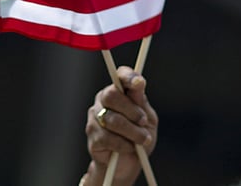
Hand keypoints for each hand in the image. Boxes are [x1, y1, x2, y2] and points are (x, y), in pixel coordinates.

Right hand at [82, 66, 157, 185]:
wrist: (128, 164)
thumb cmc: (139, 137)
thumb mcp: (147, 119)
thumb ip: (141, 102)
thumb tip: (138, 83)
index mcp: (119, 91)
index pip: (120, 76)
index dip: (128, 76)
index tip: (139, 83)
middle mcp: (103, 100)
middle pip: (111, 95)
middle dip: (131, 110)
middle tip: (144, 122)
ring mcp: (95, 118)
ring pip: (112, 119)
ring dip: (132, 131)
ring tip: (143, 140)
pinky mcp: (92, 137)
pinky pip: (108, 138)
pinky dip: (123, 144)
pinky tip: (129, 148)